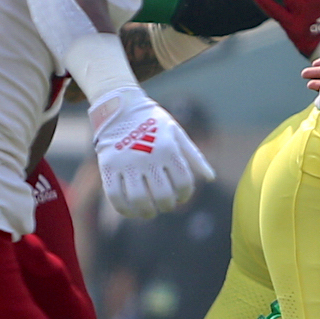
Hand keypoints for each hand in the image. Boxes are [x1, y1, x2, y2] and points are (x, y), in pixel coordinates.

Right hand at [90, 84, 214, 216]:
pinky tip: (131, 211)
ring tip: (150, 211)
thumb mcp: (177, 133)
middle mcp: (148, 156)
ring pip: (139, 200)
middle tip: (165, 204)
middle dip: (167, 206)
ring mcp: (126, 163)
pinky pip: (115, 196)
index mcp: (168, 148)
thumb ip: (194, 156)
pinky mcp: (108, 166)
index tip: (181, 196)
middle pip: (163, 196)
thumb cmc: (153, 122)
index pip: (183, 183)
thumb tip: (211, 178)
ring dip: (147, 212)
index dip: (185, 195)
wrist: (120, 107)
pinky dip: (125, 210)